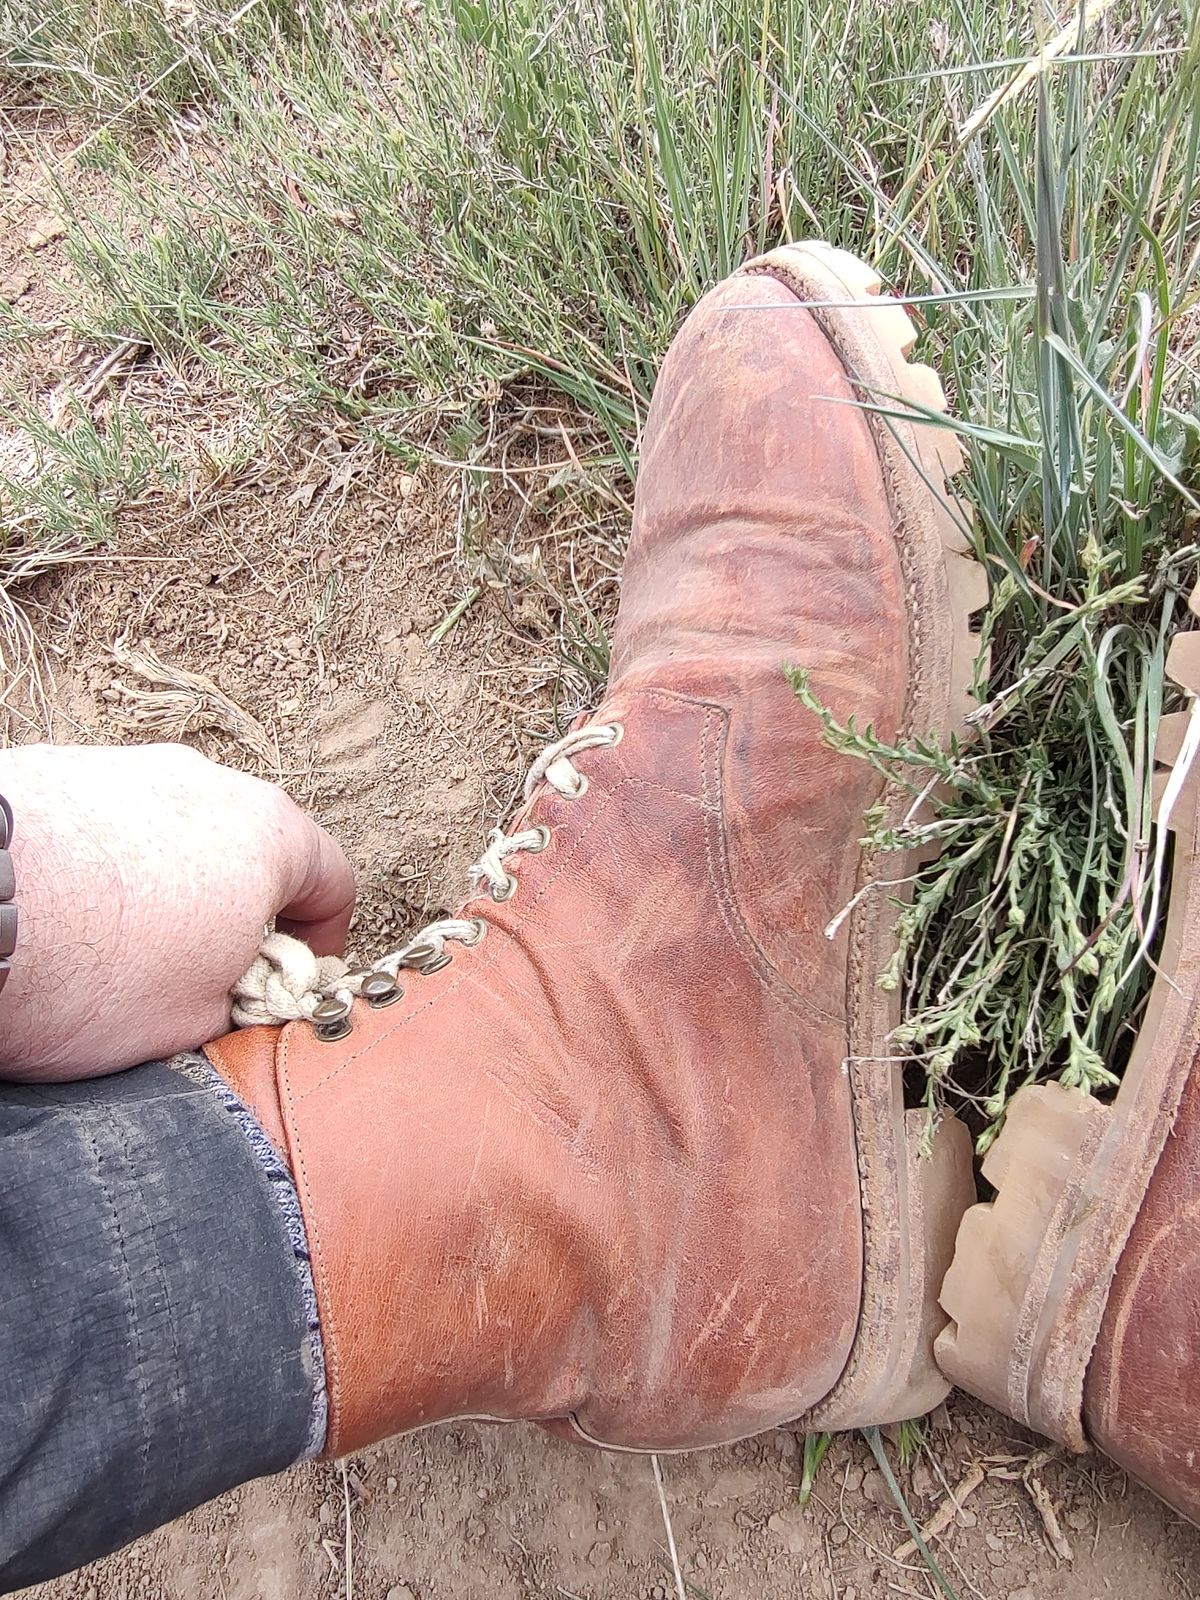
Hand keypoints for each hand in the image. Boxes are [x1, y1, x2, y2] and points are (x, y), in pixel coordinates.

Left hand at [0, 743, 355, 1080]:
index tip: (295, 976)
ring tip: (119, 953)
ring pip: (175, 836)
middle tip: (206, 975)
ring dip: (168, 890)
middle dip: (237, 914)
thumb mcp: (192, 1026)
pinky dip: (103, 869)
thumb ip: (237, 1005)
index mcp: (267, 836)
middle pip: (251, 852)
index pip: (334, 879)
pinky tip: (67, 921)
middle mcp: (207, 784)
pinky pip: (107, 825)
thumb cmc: (86, 970)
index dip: (323, 940)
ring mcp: (129, 768)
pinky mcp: (59, 770)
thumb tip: (232, 1001)